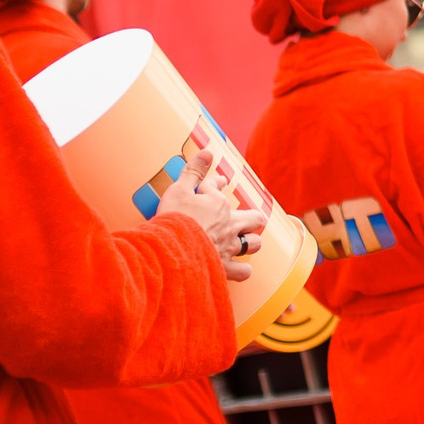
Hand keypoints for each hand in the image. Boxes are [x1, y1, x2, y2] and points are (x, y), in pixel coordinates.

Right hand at [154, 168, 268, 281]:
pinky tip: (239, 269)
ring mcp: (228, 247)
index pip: (219, 189)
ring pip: (253, 243)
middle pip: (253, 218)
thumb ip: (193, 171)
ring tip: (245, 242)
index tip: (215, 185)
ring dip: (250, 242)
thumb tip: (207, 151)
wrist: (171, 250)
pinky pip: (242, 271)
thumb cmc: (173, 219)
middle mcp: (228, 225)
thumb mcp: (179, 190)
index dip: (216, 185)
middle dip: (251, 217)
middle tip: (244, 218)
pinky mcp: (223, 267)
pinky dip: (242, 270)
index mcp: (216, 204)